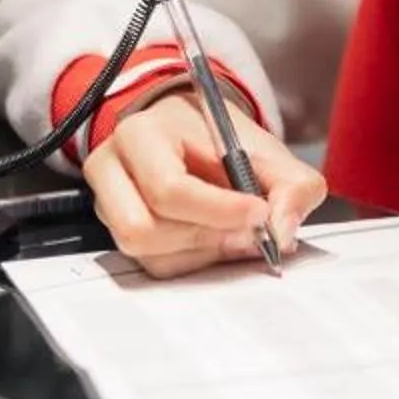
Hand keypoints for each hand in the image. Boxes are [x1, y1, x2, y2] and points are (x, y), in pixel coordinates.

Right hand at [82, 89, 326, 276]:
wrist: (192, 136)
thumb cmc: (223, 141)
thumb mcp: (269, 151)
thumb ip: (292, 186)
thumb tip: (282, 232)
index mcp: (143, 134)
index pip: (169, 188)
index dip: (219, 210)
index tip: (260, 212)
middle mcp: (112, 167)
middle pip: (145, 228)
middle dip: (207, 236)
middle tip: (249, 230)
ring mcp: (106, 202)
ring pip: (145, 251)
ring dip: (198, 251)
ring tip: (233, 233)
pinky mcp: (115, 230)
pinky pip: (150, 264)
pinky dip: (190, 260)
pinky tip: (213, 240)